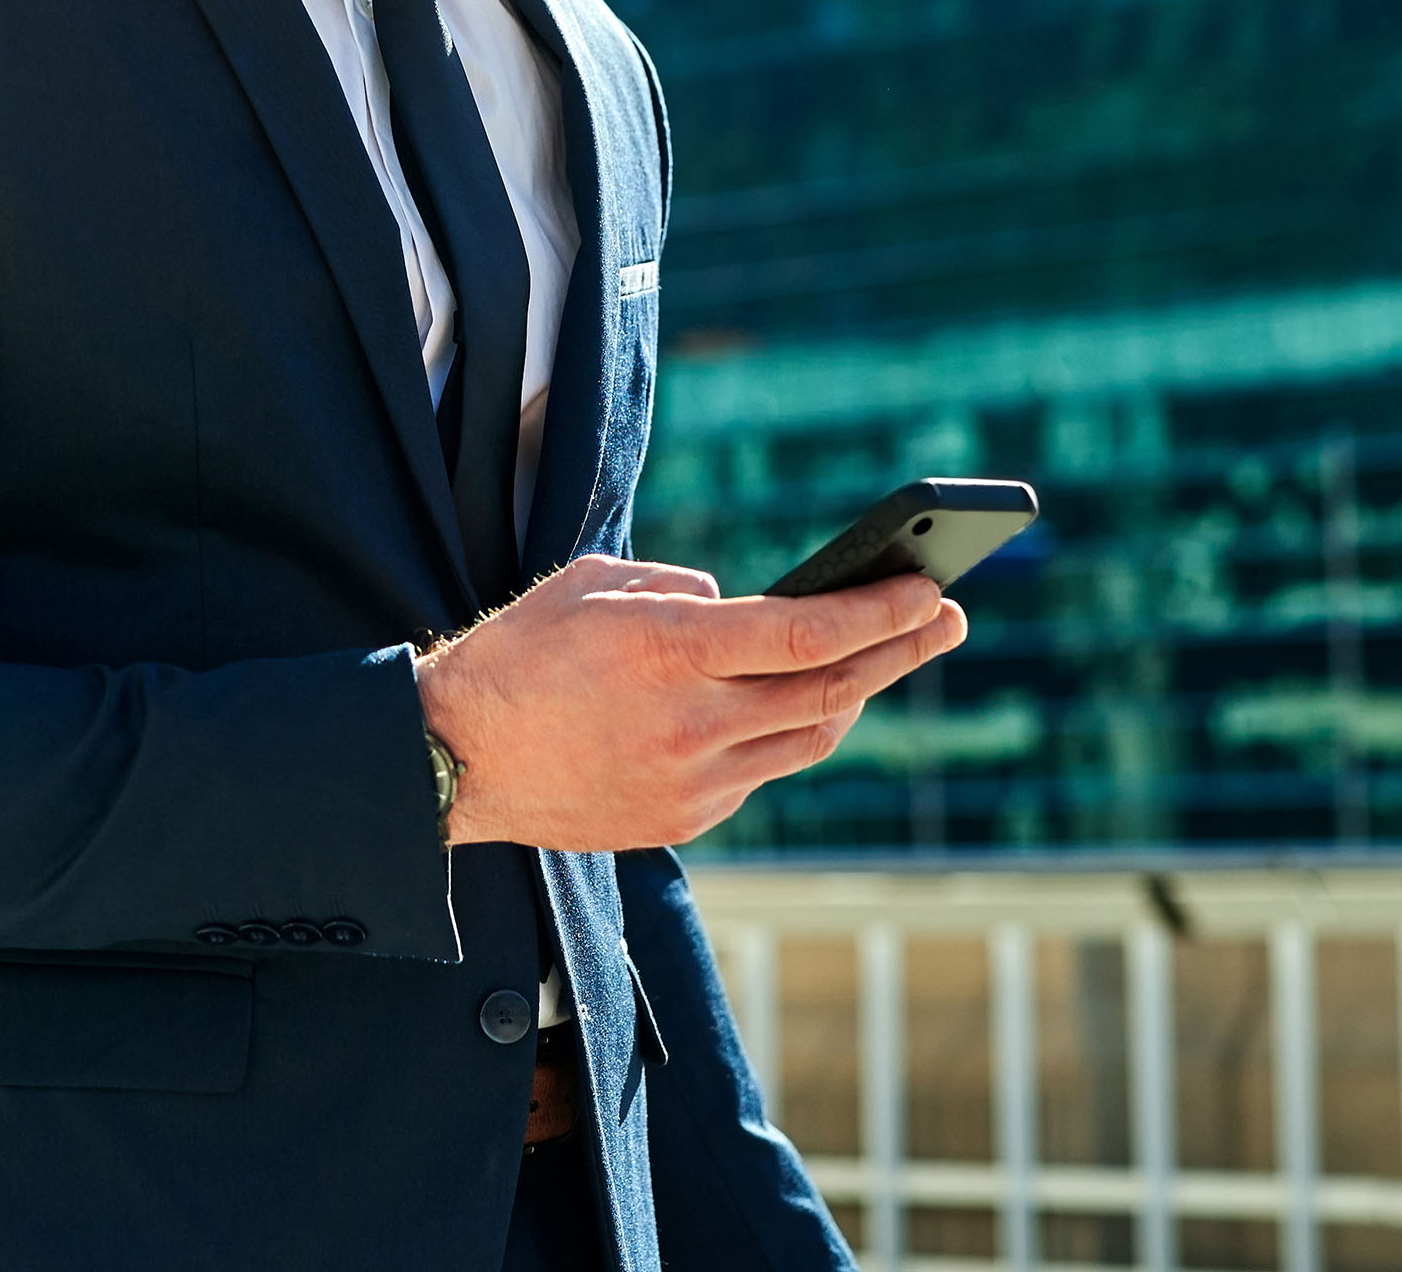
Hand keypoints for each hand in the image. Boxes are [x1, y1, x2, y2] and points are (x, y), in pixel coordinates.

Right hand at [410, 557, 966, 850]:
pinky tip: (795, 707)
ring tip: (882, 660)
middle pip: (830, 688)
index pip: (807, 631)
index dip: (880, 611)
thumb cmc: (517, 656)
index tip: (925, 588)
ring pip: (808, 738)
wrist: (455, 761)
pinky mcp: (683, 819)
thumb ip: (681, 589)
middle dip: (901, 650)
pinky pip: (760, 772)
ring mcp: (692, 779)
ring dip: (853, 695)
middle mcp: (692, 720)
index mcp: (669, 648)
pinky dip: (787, 735)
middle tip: (946, 618)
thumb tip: (742, 608)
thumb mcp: (594, 582)